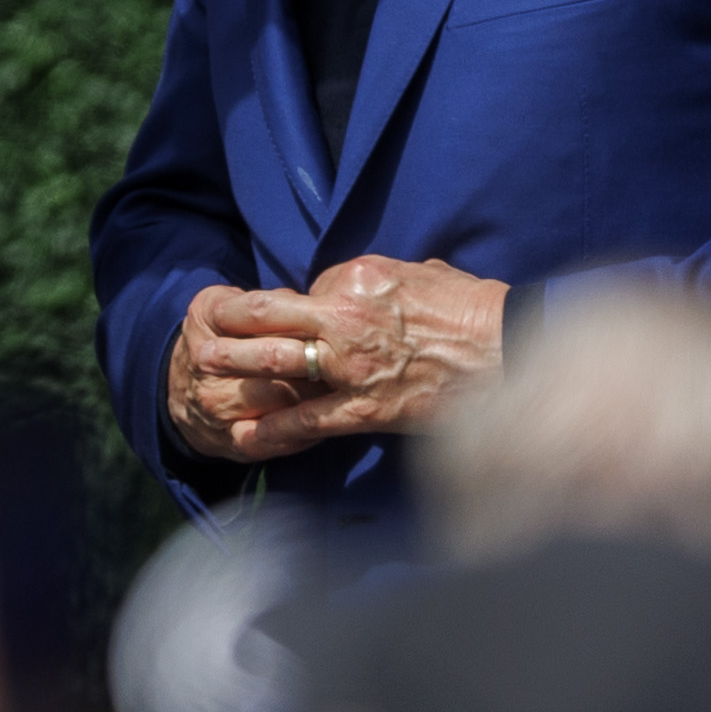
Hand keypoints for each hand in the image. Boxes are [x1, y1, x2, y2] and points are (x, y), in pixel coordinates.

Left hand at [165, 256, 506, 462]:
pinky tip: (244, 438)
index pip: (306, 289)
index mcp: (358, 277)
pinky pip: (308, 419)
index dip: (295, 304)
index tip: (284, 315)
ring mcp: (351, 364)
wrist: (511, 349)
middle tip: (199, 325)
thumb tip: (364, 287)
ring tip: (203, 369)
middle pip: (269, 314)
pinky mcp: (366, 407)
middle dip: (229, 320)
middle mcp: (344, 316)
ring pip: (277, 361)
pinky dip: (273, 430)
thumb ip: (381, 280)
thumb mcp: (421, 273)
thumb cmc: (474, 309)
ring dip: (236, 365)